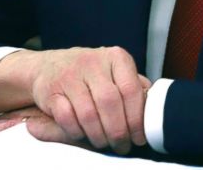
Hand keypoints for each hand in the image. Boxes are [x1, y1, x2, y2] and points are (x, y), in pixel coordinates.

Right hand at [0, 47, 151, 153]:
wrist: (48, 67)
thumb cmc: (90, 74)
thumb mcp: (115, 73)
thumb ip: (133, 87)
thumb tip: (154, 109)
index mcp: (116, 57)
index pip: (131, 90)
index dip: (137, 119)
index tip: (138, 137)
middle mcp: (93, 61)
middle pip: (110, 103)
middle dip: (118, 131)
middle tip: (121, 145)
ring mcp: (70, 74)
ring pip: (88, 113)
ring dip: (98, 135)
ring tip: (104, 143)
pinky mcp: (51, 89)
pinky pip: (66, 118)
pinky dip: (76, 132)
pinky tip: (82, 134)